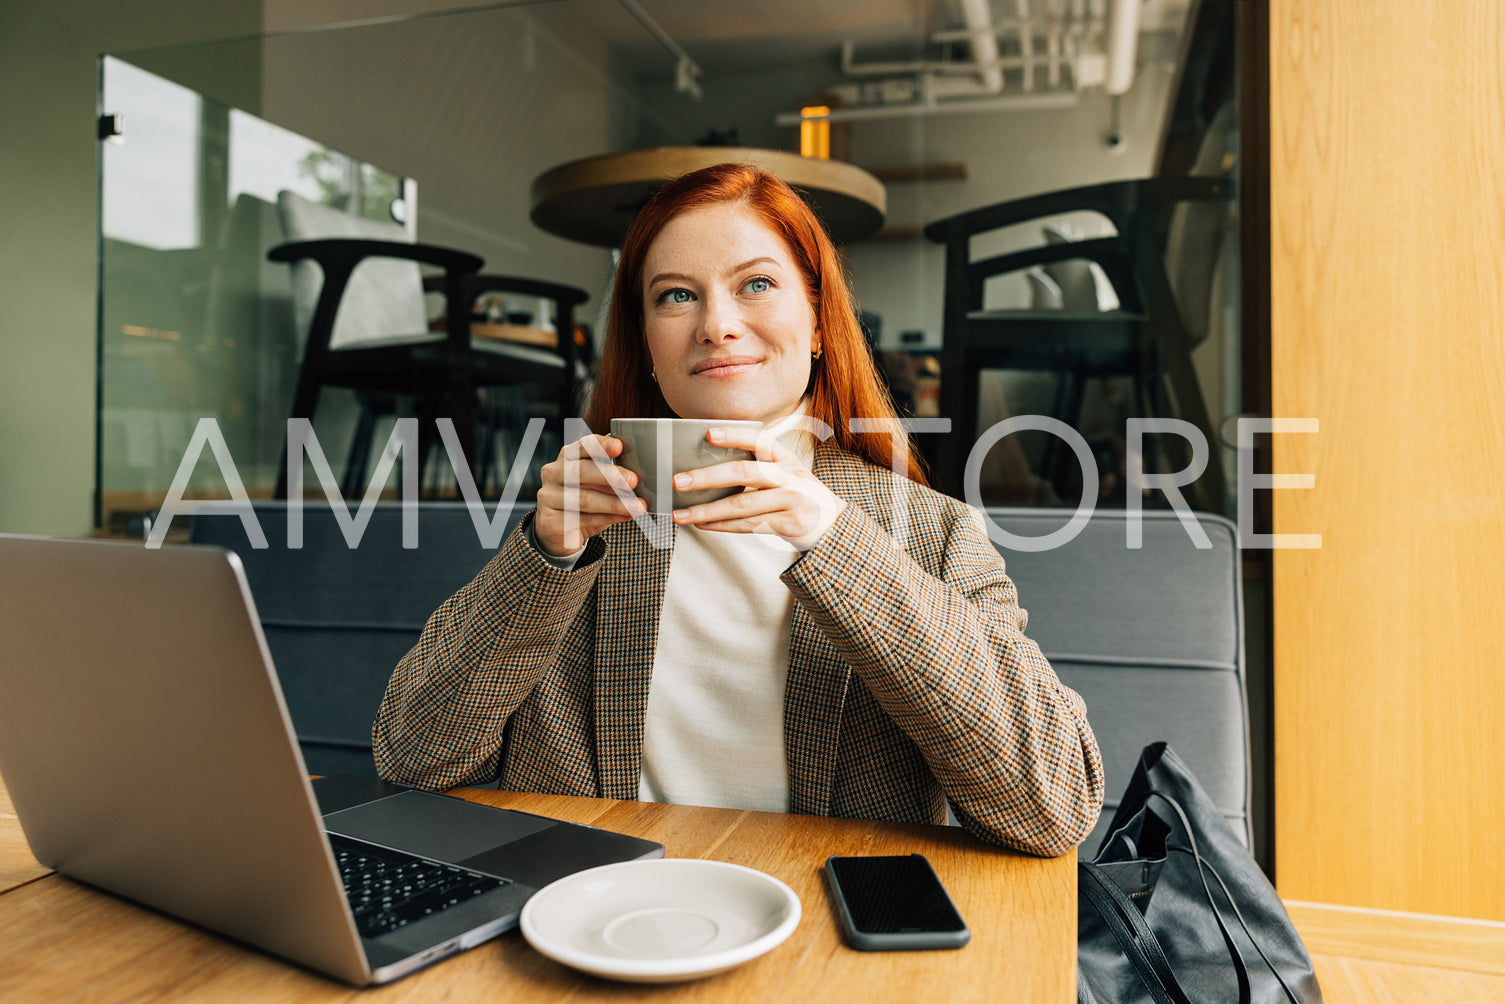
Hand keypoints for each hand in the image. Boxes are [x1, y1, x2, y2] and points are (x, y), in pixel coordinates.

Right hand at [535, 434, 645, 556]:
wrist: (559, 533)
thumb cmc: (583, 503)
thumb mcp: (596, 486)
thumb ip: (611, 477)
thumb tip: (640, 476)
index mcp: (566, 457)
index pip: (582, 446)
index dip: (601, 445)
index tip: (620, 447)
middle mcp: (553, 473)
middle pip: (581, 471)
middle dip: (611, 476)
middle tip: (633, 481)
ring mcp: (548, 497)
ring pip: (585, 498)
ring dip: (615, 503)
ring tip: (637, 506)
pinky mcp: (550, 520)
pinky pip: (583, 519)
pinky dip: (609, 518)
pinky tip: (626, 516)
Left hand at [670, 426, 845, 549]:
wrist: (831, 524)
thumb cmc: (797, 494)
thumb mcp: (785, 473)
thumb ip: (757, 467)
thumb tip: (706, 467)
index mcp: (786, 458)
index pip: (759, 439)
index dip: (734, 435)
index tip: (708, 434)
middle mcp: (790, 476)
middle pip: (744, 473)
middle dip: (708, 477)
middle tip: (679, 481)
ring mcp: (791, 500)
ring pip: (741, 505)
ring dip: (706, 511)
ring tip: (681, 514)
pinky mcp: (788, 523)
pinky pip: (748, 525)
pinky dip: (721, 526)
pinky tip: (701, 525)